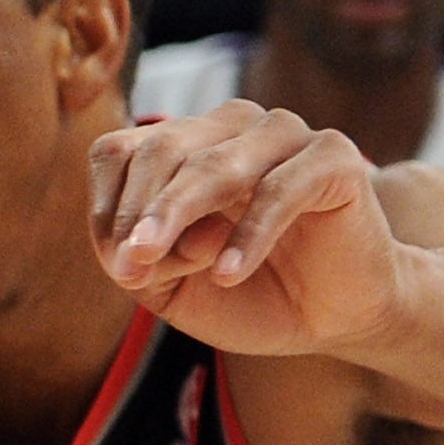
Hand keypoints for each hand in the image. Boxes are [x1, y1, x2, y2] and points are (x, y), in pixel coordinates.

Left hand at [88, 103, 402, 355]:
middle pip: (165, 150)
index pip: (121, 152)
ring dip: (178, 215)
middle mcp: (232, 127)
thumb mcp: (174, 288)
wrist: (332, 317)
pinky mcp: (334, 158)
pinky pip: (281, 189)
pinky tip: (227, 274)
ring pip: (217, 163)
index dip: (109, 206)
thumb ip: (144, 262)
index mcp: (186, 146)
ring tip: (154, 266)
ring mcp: (285, 135)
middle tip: (127, 268)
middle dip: (139, 214)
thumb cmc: (245, 294)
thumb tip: (129, 247)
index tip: (115, 264)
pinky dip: (248, 234)